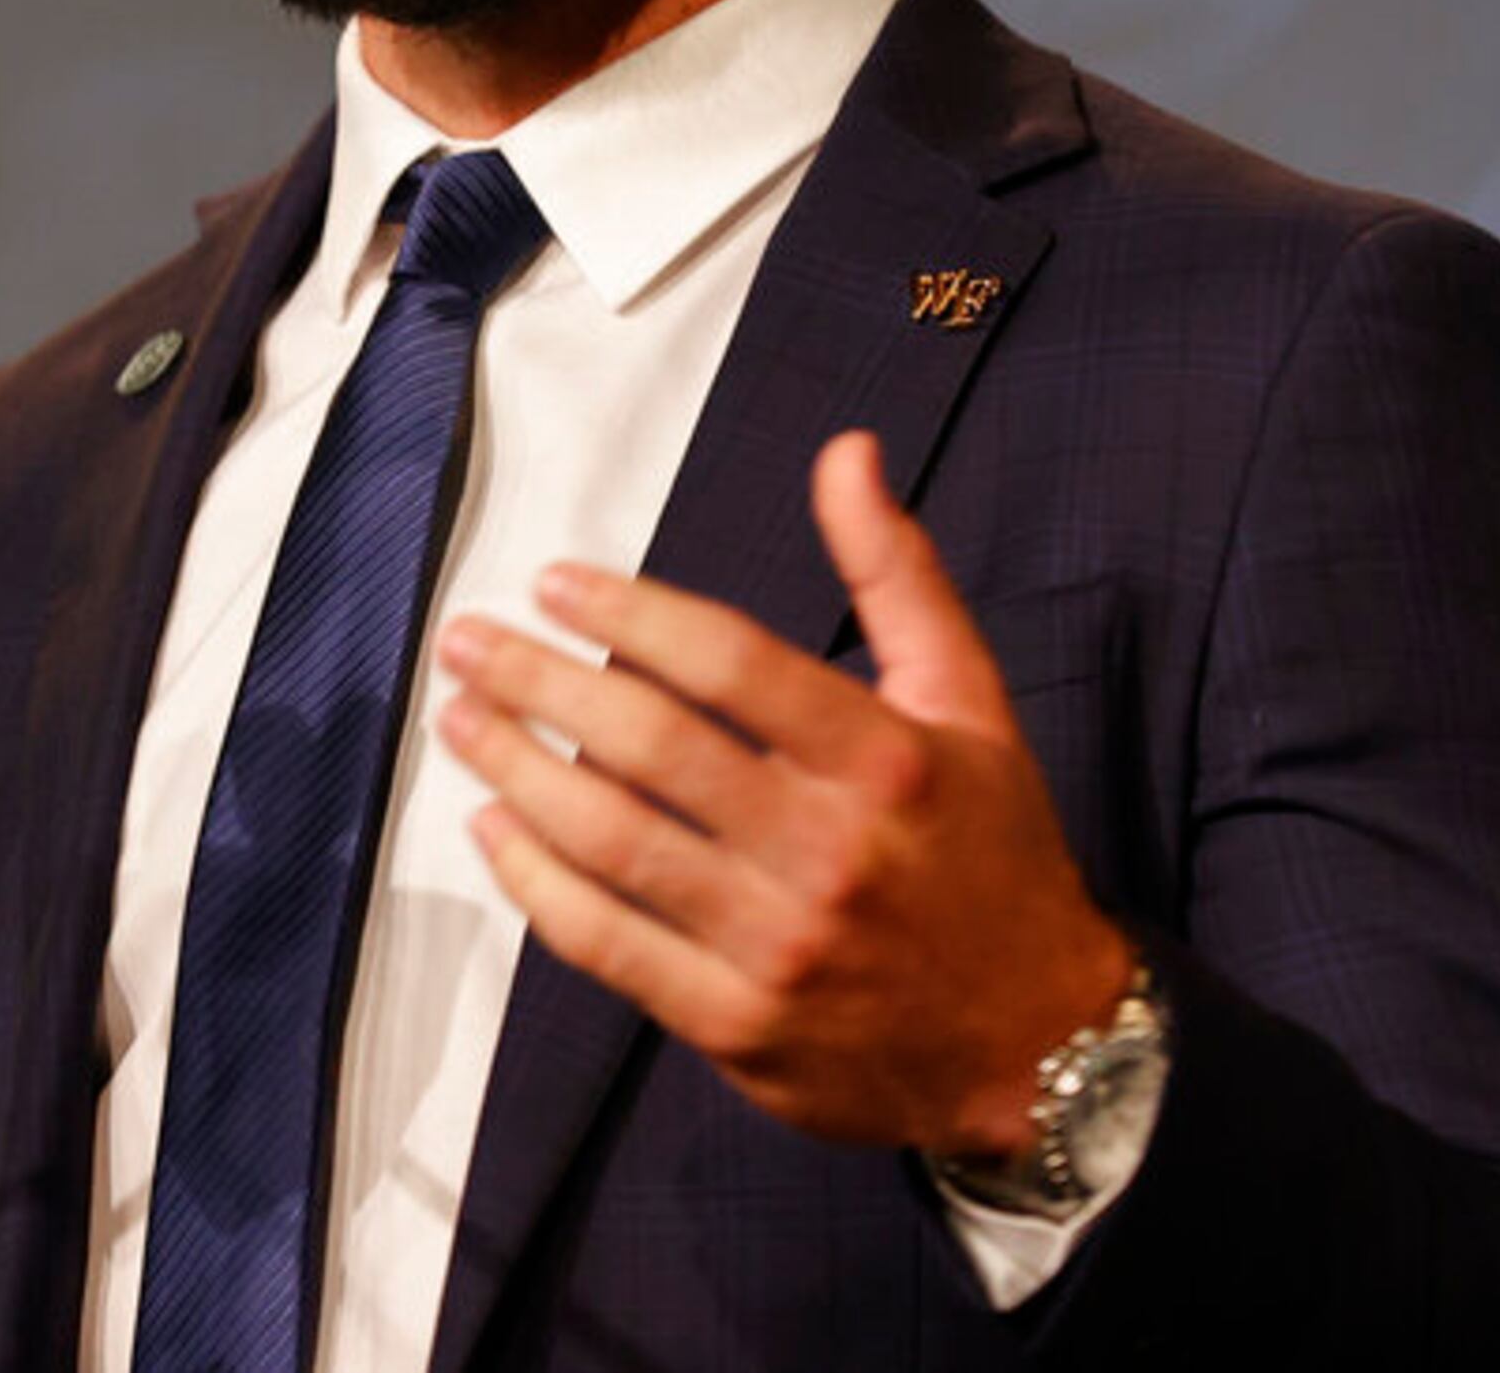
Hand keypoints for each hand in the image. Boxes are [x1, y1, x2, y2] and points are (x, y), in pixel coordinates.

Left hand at [433, 430, 1131, 1156]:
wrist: (1041, 1046)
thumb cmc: (993, 854)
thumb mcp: (969, 701)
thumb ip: (898, 574)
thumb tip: (846, 453)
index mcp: (886, 760)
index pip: (730, 664)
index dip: (629, 614)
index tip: (554, 582)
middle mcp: (829, 851)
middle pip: (652, 747)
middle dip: (539, 683)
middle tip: (468, 640)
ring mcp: (778, 946)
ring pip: (614, 844)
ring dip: (517, 771)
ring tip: (458, 718)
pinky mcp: (738, 1025)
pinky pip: (609, 944)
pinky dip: (536, 883)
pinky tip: (493, 829)